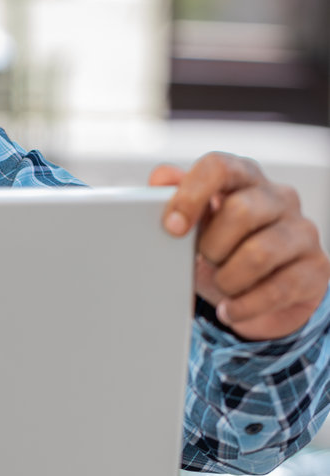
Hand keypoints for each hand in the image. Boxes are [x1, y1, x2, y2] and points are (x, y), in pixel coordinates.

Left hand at [150, 152, 329, 341]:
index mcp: (245, 178)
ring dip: (228, 278)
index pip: (219, 167)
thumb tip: (161, 178)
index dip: (191, 195)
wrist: (264, 295)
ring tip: (221, 285)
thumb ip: (176, 198)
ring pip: (259, 253)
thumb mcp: (197, 226)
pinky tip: (230, 309)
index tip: (172, 227)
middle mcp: (279, 198)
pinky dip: (244, 306)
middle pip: (240, 210)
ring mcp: (302, 231)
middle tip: (206, 260)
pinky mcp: (316, 267)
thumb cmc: (228, 251)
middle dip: (212, 246)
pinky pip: (278, 289)